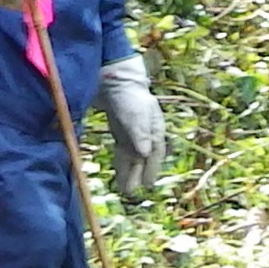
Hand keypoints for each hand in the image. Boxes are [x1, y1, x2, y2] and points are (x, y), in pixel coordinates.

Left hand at [95, 53, 166, 199]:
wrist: (114, 75)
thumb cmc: (127, 93)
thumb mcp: (134, 113)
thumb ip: (139, 133)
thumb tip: (146, 154)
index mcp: (154, 127)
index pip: (154, 152)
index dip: (151, 169)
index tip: (148, 185)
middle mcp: (145, 130)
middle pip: (143, 157)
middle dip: (138, 174)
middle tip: (131, 192)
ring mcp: (132, 129)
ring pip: (132, 155)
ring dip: (129, 170)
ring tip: (125, 188)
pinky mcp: (119, 126)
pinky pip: (122, 148)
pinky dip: (121, 160)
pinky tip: (120, 169)